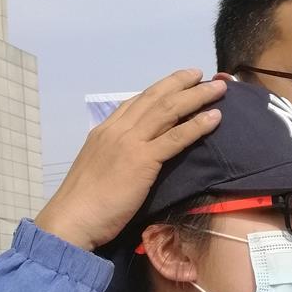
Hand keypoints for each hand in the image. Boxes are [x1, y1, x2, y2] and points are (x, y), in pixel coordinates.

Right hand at [35, 69, 227, 251]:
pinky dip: (197, 125)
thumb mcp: (99, 167)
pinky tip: (214, 118)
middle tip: (201, 74)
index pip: (136, 101)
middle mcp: (118, 129)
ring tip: (218, 88)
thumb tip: (131, 155)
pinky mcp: (143, 160)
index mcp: (105, 130)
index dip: (160, 89)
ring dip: (197, 96)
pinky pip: (176, 138)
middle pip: (155, 98)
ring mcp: (130, 142)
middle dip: (180, 83)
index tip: (178, 82)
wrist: (73, 217)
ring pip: (168, 110)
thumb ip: (115, 155)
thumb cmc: (86, 203)